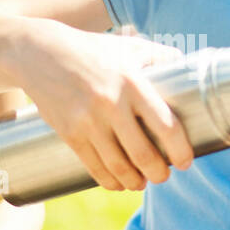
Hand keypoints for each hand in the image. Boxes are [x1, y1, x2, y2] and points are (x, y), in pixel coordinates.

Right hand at [17, 23, 195, 191]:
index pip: (165, 126)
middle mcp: (111, 104)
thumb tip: (189, 67)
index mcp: (132, 83)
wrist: (40, 52)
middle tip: (165, 175)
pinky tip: (119, 184)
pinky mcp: (69, 133)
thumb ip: (160, 56)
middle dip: (159, 173)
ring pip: (118, 167)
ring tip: (143, 182)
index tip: (186, 161)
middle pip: (143, 154)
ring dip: (136, 182)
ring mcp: (87, 121)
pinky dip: (110, 182)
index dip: (180, 150)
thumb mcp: (128, 45)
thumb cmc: (92, 49)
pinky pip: (93, 167)